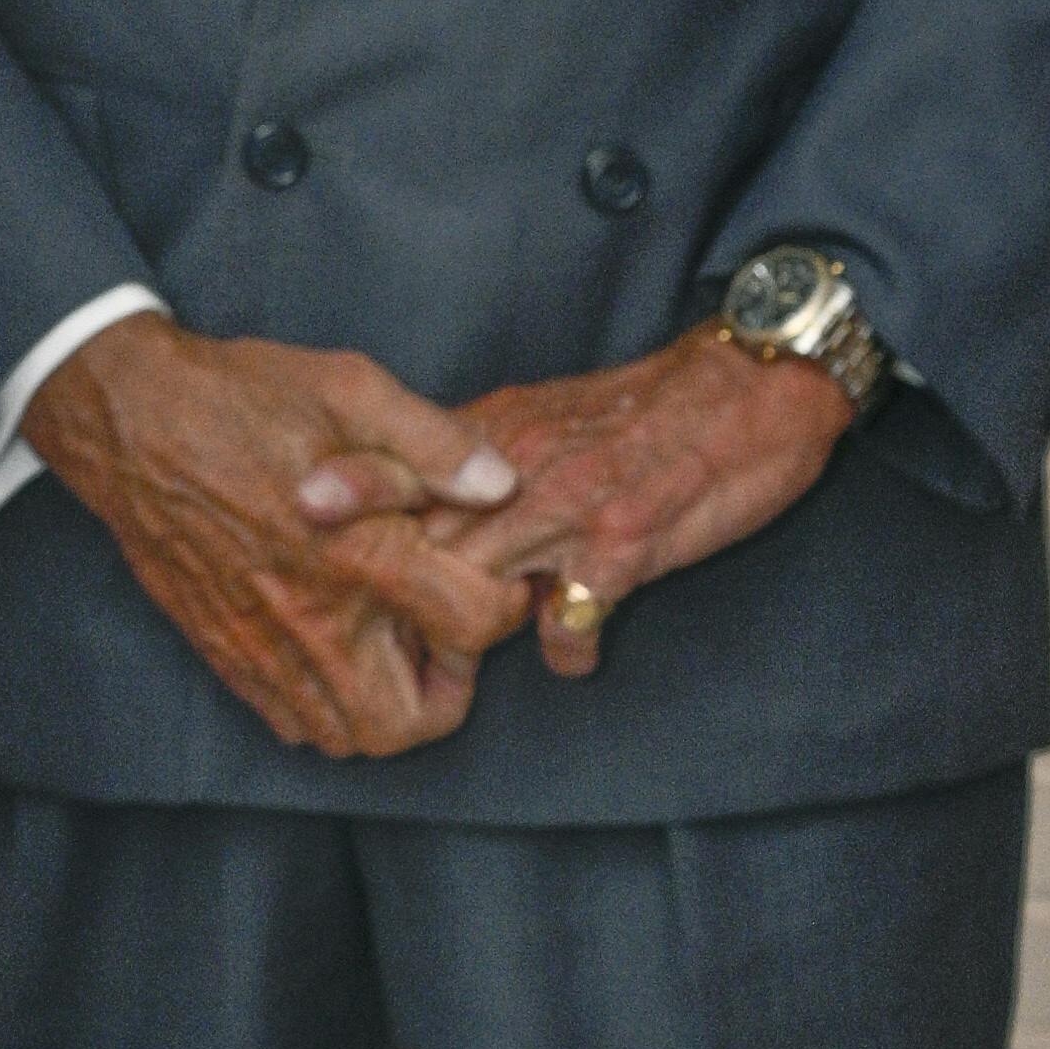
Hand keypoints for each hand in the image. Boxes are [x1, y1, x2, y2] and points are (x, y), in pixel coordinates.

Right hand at [29, 323, 536, 760]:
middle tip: (446, 633)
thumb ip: (435, 442)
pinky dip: (326, 707)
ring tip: (394, 645)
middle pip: (410, 721)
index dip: (504, 606)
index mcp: (359, 555)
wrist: (132, 423)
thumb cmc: (242, 400)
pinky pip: (290, 723)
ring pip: (345, 738)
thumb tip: (501, 485)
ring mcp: (263, 646)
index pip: (470, 626)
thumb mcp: (352, 390)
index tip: (495, 579)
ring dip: (386, 706)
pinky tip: (336, 647)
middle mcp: (312, 619)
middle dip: (448, 690)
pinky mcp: (226, 651)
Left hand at [348, 326, 853, 675]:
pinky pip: (570, 619)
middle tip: (379, 640)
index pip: (406, 465)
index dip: (354, 493)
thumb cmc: (647, 409)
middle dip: (399, 595)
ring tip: (464, 660)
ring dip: (469, 634)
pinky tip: (572, 654)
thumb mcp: (549, 413)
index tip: (300, 514)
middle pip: (429, 540)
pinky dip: (567, 648)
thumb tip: (426, 491)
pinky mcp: (623, 543)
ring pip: (483, 586)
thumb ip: (484, 454)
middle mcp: (521, 466)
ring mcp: (570, 506)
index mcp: (498, 432)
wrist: (749, 388)